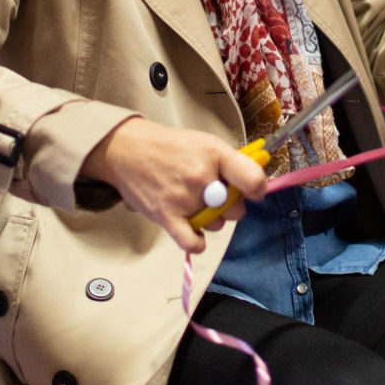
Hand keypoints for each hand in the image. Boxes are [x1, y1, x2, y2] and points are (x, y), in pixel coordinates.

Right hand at [82, 117, 268, 254]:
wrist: (127, 150)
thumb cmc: (169, 147)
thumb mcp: (205, 142)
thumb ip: (230, 162)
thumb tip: (256, 180)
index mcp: (215, 154)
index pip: (253, 180)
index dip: (257, 189)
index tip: (252, 190)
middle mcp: (202, 177)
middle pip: (236, 209)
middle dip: (229, 205)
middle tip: (213, 195)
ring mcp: (185, 199)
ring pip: (215, 225)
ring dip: (208, 219)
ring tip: (192, 202)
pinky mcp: (166, 216)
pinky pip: (192, 242)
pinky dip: (196, 242)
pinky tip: (194, 231)